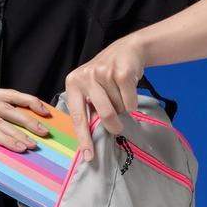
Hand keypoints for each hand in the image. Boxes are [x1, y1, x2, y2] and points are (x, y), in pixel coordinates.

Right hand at [0, 85, 52, 168]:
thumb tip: (27, 132)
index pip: (7, 95)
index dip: (27, 101)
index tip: (45, 110)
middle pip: (6, 105)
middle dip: (28, 118)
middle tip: (44, 130)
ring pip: (0, 118)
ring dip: (19, 132)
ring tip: (34, 143)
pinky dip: (7, 138)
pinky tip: (19, 146)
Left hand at [64, 36, 146, 162]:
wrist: (127, 50)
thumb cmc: (106, 76)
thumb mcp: (91, 89)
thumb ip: (88, 108)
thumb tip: (90, 139)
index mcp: (73, 83)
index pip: (78, 116)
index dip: (84, 138)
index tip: (88, 156)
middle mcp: (86, 76)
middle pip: (104, 114)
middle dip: (113, 125)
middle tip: (117, 128)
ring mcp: (104, 73)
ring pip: (119, 108)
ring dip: (122, 107)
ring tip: (120, 93)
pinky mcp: (121, 72)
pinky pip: (130, 101)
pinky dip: (132, 101)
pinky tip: (128, 88)